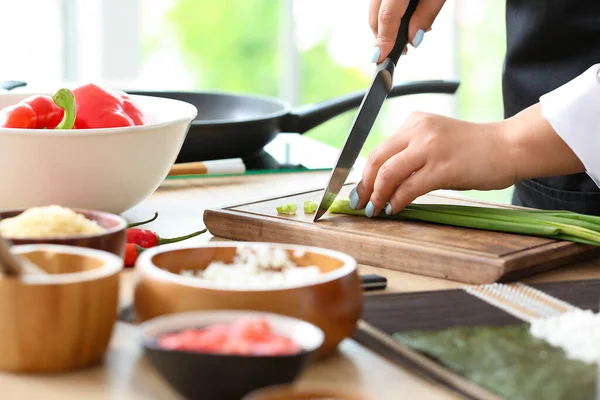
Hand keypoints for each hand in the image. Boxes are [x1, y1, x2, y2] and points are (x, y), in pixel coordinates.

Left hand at [350, 104, 585, 216]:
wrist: (509, 146)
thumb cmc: (475, 149)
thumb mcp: (436, 141)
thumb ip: (412, 154)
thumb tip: (385, 182)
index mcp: (414, 122)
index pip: (379, 149)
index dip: (365, 174)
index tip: (360, 191)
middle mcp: (418, 130)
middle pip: (377, 160)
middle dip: (365, 186)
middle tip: (361, 204)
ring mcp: (430, 148)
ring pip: (388, 174)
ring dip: (377, 196)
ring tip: (375, 210)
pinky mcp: (442, 168)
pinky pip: (409, 188)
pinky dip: (397, 201)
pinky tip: (394, 209)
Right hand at [369, 0, 445, 61]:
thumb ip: (427, 14)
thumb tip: (413, 40)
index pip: (387, 17)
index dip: (384, 40)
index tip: (381, 58)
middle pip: (375, 16)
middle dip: (383, 37)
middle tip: (403, 51)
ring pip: (374, 11)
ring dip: (384, 27)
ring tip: (407, 35)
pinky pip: (379, 4)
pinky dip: (387, 14)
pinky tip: (404, 19)